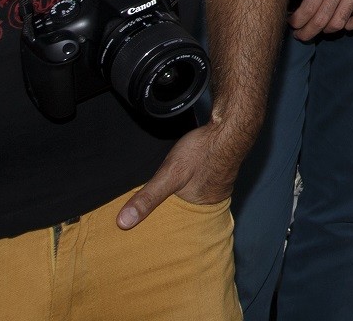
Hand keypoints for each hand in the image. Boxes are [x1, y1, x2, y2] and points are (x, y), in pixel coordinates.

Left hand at [118, 118, 241, 227]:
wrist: (228, 125)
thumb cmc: (203, 150)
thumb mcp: (169, 175)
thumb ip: (148, 198)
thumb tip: (123, 222)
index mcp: (203, 208)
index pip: (178, 225)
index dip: (161, 225)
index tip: (144, 227)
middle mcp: (214, 199)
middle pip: (186, 209)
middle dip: (170, 208)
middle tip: (150, 208)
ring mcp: (219, 183)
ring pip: (194, 194)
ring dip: (181, 193)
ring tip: (165, 191)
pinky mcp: (218, 169)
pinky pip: (201, 181)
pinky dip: (190, 180)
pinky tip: (184, 173)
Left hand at [291, 0, 352, 39]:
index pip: (308, 7)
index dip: (297, 21)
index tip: (292, 24)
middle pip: (321, 19)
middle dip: (307, 32)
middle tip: (300, 36)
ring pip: (339, 22)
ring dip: (326, 31)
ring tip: (320, 29)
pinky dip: (350, 26)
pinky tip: (343, 24)